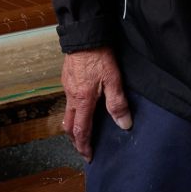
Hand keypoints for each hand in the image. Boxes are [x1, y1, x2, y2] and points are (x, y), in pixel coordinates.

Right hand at [60, 46, 131, 160]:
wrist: (84, 34)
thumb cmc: (99, 56)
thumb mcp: (113, 80)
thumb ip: (118, 104)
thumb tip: (124, 125)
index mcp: (82, 101)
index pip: (81, 131)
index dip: (84, 146)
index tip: (89, 157)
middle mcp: (71, 96)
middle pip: (69, 126)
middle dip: (75, 140)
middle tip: (83, 148)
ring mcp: (67, 86)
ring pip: (66, 113)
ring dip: (73, 126)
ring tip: (82, 131)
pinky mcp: (67, 77)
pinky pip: (67, 100)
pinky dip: (73, 111)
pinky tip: (82, 107)